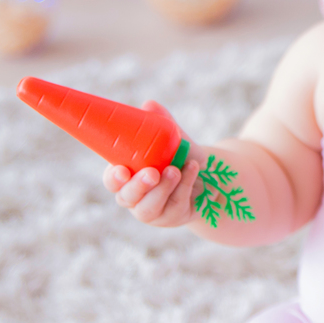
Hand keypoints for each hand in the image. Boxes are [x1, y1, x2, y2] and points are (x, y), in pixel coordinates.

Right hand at [101, 100, 203, 226]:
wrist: (210, 175)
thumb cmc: (182, 156)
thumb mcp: (174, 139)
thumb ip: (161, 124)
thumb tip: (149, 105)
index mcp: (127, 176)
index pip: (112, 181)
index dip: (113, 178)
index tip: (121, 170)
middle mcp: (135, 197)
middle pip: (126, 197)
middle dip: (138, 186)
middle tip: (152, 172)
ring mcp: (152, 211)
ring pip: (148, 207)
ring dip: (162, 188)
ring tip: (176, 170)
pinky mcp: (172, 217)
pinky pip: (175, 205)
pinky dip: (184, 185)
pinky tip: (193, 168)